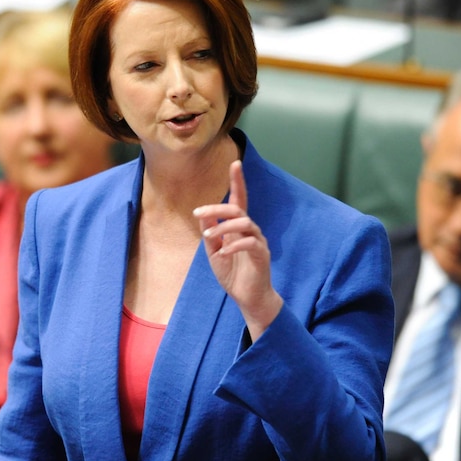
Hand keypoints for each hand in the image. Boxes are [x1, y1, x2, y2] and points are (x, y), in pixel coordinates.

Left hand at [193, 160, 282, 339]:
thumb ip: (210, 233)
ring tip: (209, 237)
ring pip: (245, 222)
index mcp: (238, 228)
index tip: (235, 163)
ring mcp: (258, 241)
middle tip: (199, 213)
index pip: (239, 200)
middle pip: (237, 209)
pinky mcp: (262, 255)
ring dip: (223, 227)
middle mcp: (250, 230)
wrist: (248, 298)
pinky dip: (234, 246)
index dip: (238, 181)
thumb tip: (203, 215)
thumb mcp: (214, 252)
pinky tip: (223, 254)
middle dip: (217, 208)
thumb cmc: (233, 274)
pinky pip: (250, 243)